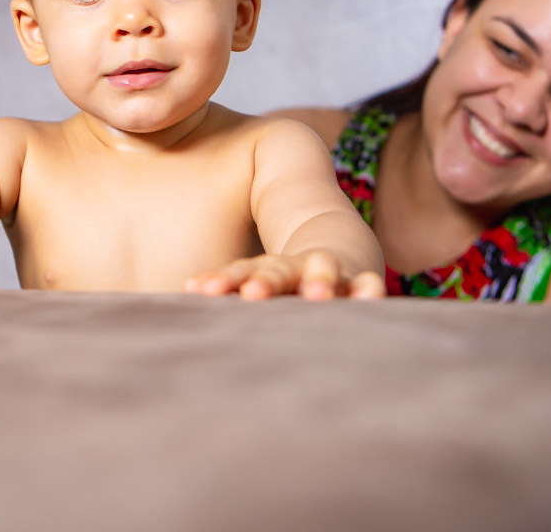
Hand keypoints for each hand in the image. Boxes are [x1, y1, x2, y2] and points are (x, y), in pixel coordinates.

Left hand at [184, 249, 384, 300]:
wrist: (335, 253)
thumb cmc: (283, 287)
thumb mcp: (254, 287)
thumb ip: (223, 293)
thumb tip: (180, 296)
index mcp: (265, 271)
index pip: (241, 273)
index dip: (224, 280)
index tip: (203, 290)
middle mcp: (295, 269)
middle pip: (278, 271)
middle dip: (266, 282)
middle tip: (252, 295)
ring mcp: (329, 273)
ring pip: (322, 270)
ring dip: (318, 280)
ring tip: (315, 294)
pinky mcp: (360, 282)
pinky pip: (365, 285)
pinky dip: (367, 290)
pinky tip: (369, 296)